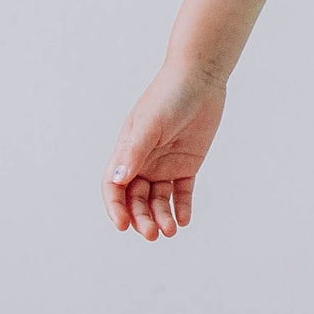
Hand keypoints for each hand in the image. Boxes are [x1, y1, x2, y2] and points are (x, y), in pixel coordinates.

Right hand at [102, 65, 228, 239]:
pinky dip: (182, 206)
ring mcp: (165, 164)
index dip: (115, 208)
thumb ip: (134, 152)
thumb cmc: (169, 96)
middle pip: (136, 199)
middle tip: (153, 234)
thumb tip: (117, 179)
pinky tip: (184, 219)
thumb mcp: (150, 124)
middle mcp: (143, 162)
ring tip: (172, 230)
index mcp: (126, 152)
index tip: (123, 225)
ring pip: (159, 199)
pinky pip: (182, 191)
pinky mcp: (187, 164)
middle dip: (142, 218)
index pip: (113, 187)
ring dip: (162, 216)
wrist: (199, 79)